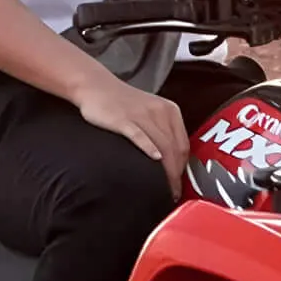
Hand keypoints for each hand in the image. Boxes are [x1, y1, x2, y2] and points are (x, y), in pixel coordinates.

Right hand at [74, 74, 190, 187]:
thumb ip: (163, 131)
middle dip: (176, 174)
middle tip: (173, 194)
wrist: (96, 87)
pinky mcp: (123, 119)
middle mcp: (159, 112)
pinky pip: (139, 135)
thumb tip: (172, 161)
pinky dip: (148, 148)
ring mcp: (141, 115)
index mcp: (170, 111)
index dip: (184, 168)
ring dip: (166, 170)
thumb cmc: (123, 104)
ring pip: (162, 145)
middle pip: (174, 148)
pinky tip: (154, 160)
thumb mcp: (151, 112)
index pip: (183, 145)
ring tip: (164, 189)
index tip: (180, 184)